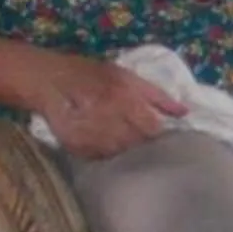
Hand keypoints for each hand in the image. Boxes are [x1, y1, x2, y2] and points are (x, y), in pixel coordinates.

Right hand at [34, 51, 187, 160]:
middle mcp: (109, 118)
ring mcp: (91, 134)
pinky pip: (100, 157)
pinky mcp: (75, 145)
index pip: (153, 128)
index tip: (160, 133)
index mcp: (125, 98)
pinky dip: (106, 153)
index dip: (159, 133)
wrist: (47, 81)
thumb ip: (157, 95)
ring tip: (122, 140)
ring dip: (126, 150)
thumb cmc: (91, 74)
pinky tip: (105, 143)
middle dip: (144, 143)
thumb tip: (184, 112)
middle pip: (138, 143)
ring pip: (120, 153)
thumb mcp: (127, 77)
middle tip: (143, 138)